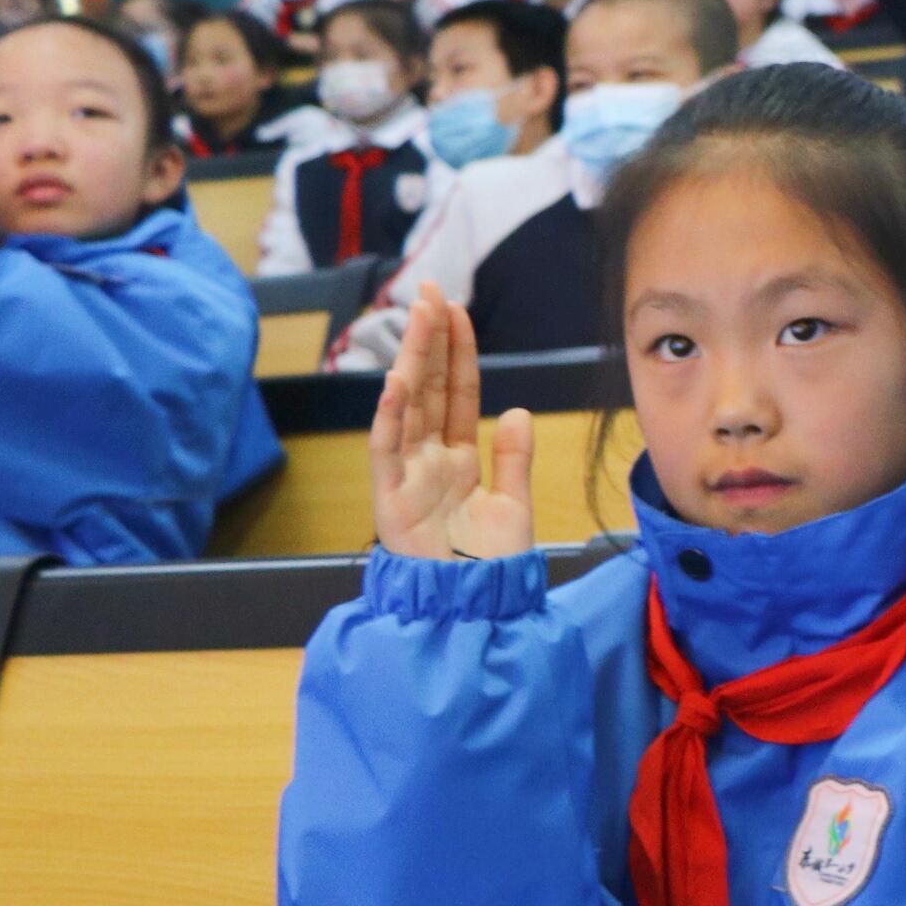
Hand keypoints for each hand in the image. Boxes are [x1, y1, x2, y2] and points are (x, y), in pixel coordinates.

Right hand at [369, 289, 534, 562]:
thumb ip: (515, 458)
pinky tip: (396, 383)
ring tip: (416, 318)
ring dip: (411, 361)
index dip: (457, 352)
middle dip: (428, 340)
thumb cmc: (490, 567)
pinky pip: (387, 451)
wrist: (476, 612)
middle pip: (429, 390)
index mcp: (457, 460)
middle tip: (429, 293)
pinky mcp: (392, 501)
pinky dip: (390, 418)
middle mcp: (428, 462)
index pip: (456, 394)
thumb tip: (518, 411)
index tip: (457, 311)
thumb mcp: (515, 504)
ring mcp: (408, 478)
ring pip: (407, 408)